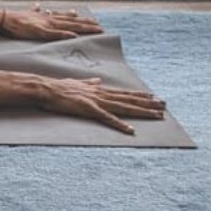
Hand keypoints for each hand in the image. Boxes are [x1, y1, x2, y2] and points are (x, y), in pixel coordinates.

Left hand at [0, 4, 102, 40]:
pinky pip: (40, 12)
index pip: (74, 26)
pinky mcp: (30, 15)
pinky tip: (43, 7)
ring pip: (58, 15)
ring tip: (77, 12)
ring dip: (68, 15)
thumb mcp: (39, 34)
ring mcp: (40, 16)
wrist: (3, 19)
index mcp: (52, 23)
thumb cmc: (20, 29)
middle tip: (96, 22)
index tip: (101, 29)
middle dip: (84, 22)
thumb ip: (56, 34)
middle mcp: (48, 18)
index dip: (88, 28)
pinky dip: (44, 10)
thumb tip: (73, 35)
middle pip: (69, 20)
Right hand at [36, 76, 166, 134]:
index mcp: (98, 89)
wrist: (46, 88)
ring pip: (124, 107)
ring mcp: (97, 101)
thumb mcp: (76, 82)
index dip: (139, 95)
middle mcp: (101, 94)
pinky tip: (131, 130)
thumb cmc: (58, 87)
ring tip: (158, 115)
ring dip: (142, 111)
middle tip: (164, 105)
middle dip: (148, 103)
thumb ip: (89, 82)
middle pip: (129, 99)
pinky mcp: (89, 109)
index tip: (153, 96)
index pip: (123, 93)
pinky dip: (120, 124)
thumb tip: (98, 80)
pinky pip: (108, 119)